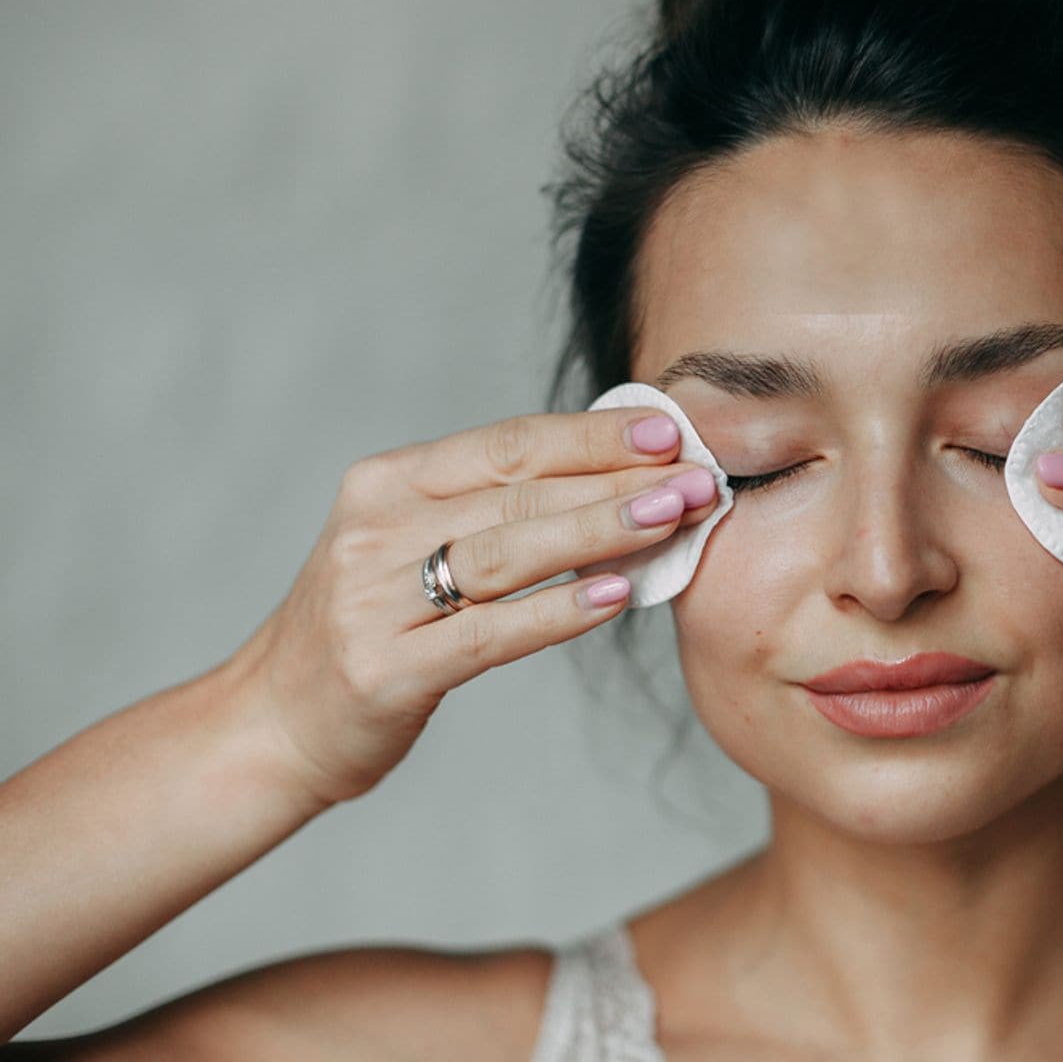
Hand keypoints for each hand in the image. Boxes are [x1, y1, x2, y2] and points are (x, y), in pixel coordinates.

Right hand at [223, 408, 721, 806]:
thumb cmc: (373, 627)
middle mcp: (374, 529)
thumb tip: (621, 476)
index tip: (670, 430)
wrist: (272, 725)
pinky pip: (490, 633)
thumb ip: (495, 509)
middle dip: (619, 480)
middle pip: (518, 492)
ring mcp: (374, 600)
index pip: (508, 443)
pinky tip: (616, 595)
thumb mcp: (413, 546)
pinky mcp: (385, 670)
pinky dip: (556, 611)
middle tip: (699, 476)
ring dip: (600, 529)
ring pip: (508, 552)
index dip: (593, 435)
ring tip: (672, 517)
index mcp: (387, 483)